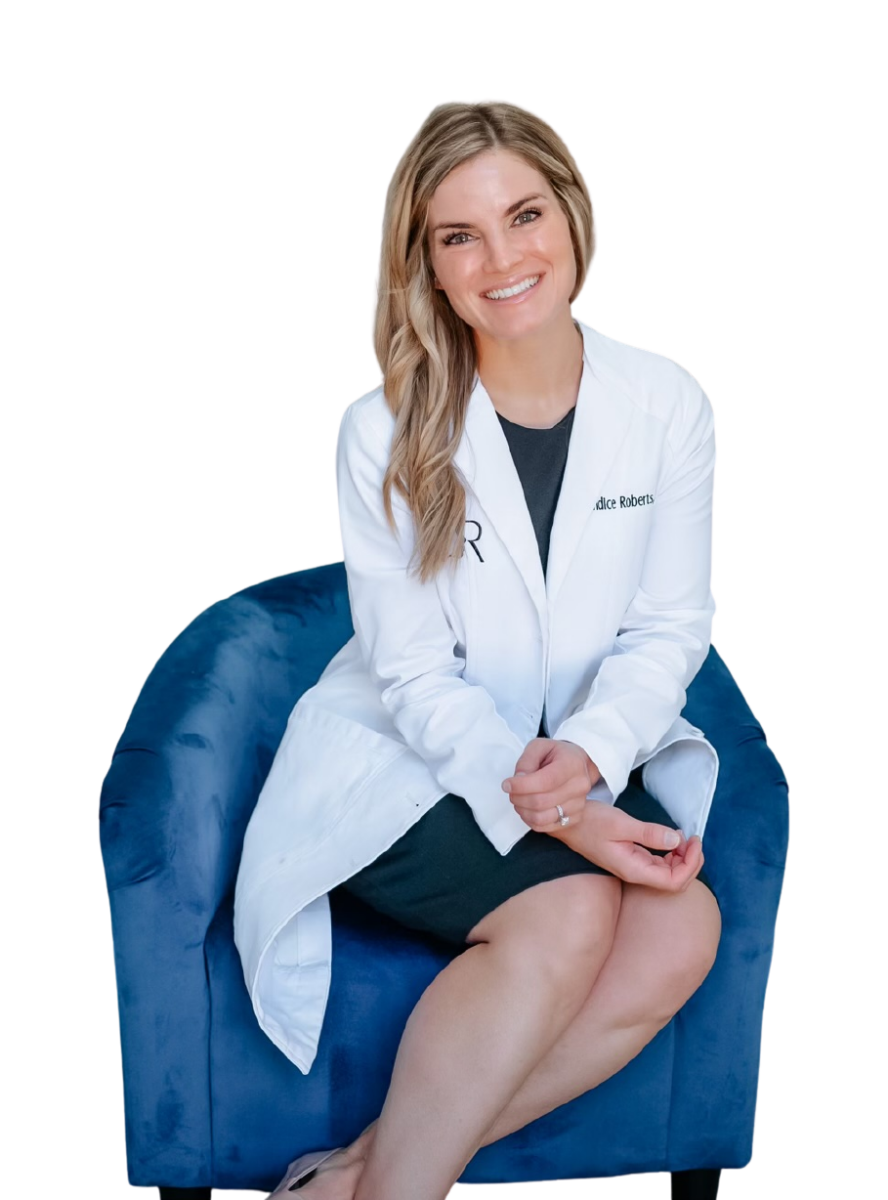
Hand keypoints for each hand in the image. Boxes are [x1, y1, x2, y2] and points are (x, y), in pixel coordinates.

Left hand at [502, 738, 599, 831]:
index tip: (507, 784)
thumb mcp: (539, 746)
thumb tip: (518, 779)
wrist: (578, 766)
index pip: (545, 781)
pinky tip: (527, 808)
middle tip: (511, 791)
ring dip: (522, 810)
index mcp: (572, 765)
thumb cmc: (557, 755)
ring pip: (541, 817)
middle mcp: (579, 786)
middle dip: (518, 798)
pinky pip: (544, 826)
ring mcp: (578, 805)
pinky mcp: (574, 818)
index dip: (522, 786)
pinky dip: (529, 820)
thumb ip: (527, 760)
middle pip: (541, 802)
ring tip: (519, 799)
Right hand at [552, 800, 704, 892]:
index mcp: (634, 869)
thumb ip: (649, 833)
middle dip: (690, 863)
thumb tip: (677, 838)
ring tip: (686, 838)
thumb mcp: (620, 823)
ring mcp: (634, 867)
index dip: (690, 865)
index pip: (673, 882)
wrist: (568, 822)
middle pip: (674, 882)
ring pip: (668, 873)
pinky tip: (672, 839)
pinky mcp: (632, 859)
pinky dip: (671, 854)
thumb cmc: (590, 822)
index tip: (693, 842)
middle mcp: (635, 873)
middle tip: (695, 840)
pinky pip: (659, 864)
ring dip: (682, 858)